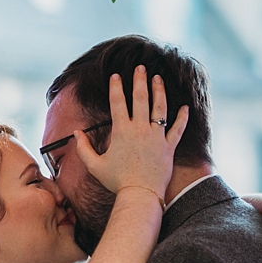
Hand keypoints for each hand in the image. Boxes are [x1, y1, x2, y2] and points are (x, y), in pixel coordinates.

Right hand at [75, 66, 188, 200]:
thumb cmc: (116, 181)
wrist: (140, 194)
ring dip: (159, 91)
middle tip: (141, 67)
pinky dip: (182, 118)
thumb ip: (84, 148)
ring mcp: (156, 137)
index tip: (116, 75)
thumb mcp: (95, 166)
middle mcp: (140, 129)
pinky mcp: (168, 147)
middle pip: (140, 99)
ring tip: (158, 79)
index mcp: (122, 131)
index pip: (118, 103)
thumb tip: (76, 134)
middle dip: (140, 81)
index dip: (116, 87)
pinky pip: (177, 129)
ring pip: (159, 108)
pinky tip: (185, 107)